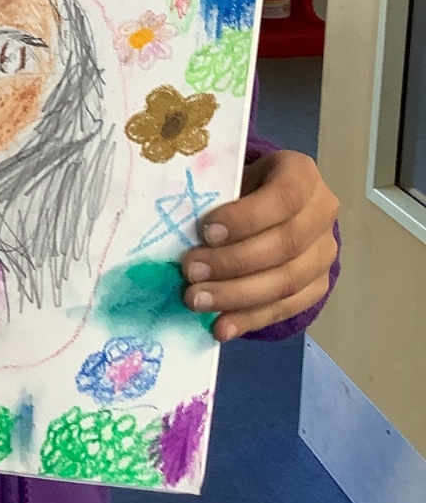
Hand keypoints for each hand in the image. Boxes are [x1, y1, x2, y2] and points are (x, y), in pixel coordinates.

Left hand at [181, 150, 338, 340]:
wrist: (272, 208)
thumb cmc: (242, 188)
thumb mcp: (232, 178)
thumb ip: (216, 197)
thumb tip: (177, 228)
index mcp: (302, 175)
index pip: (283, 197)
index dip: (245, 218)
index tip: (205, 231)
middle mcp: (322, 213)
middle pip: (285, 245)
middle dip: (233, 262)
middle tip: (190, 271)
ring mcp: (324, 253)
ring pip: (287, 282)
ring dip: (237, 296)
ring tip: (197, 300)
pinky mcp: (318, 285)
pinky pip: (287, 308)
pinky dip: (250, 319)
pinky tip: (221, 327)